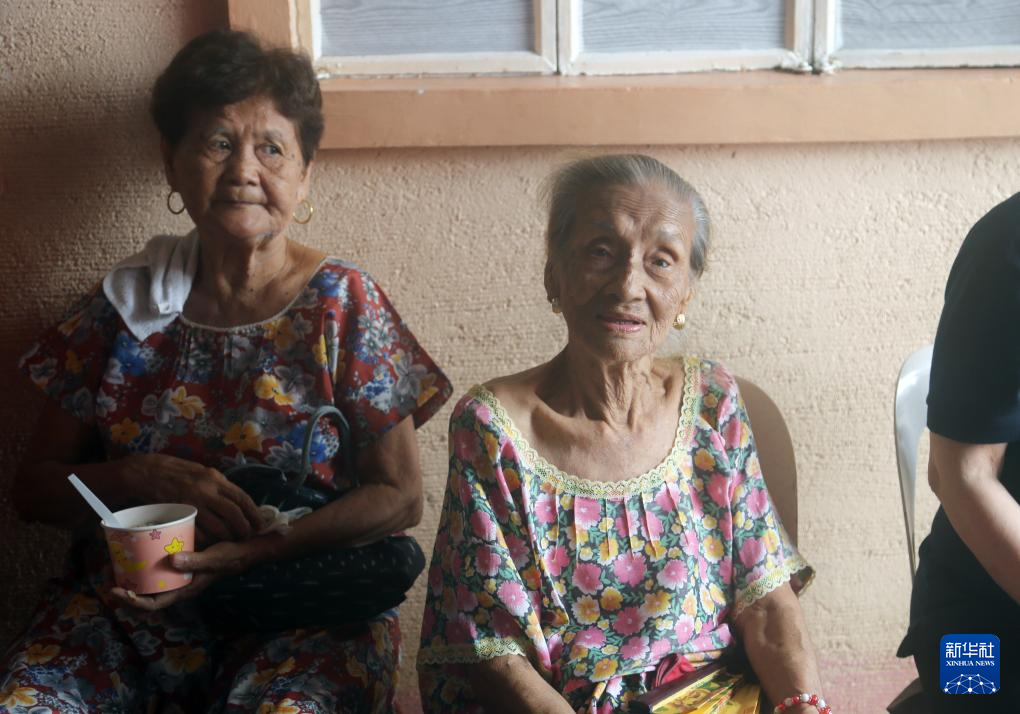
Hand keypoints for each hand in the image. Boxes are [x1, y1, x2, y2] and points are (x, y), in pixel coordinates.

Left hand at [110, 539, 252, 610]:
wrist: (246, 549)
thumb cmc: (232, 556)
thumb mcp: (215, 558)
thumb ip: (196, 560)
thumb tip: (172, 560)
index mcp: (184, 590)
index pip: (153, 604)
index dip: (132, 601)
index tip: (116, 590)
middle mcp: (177, 585)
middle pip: (145, 597)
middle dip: (124, 590)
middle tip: (107, 574)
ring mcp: (177, 575)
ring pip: (147, 583)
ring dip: (129, 577)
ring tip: (114, 563)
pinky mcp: (178, 563)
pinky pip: (155, 569)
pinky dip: (142, 564)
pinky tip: (135, 550)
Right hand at [115, 453, 261, 545]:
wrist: (146, 473)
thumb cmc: (176, 471)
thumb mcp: (201, 472)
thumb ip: (218, 485)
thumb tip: (235, 499)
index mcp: (215, 478)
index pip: (241, 497)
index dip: (253, 512)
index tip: (260, 523)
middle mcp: (207, 491)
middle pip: (234, 514)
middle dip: (244, 528)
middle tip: (247, 536)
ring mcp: (193, 504)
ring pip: (218, 527)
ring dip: (227, 537)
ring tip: (231, 542)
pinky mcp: (179, 515)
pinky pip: (197, 533)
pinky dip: (206, 541)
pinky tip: (210, 544)